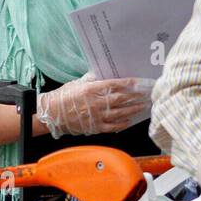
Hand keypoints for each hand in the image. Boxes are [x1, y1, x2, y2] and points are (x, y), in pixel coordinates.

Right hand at [38, 73, 155, 136]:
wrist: (52, 114)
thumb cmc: (63, 96)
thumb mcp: (78, 82)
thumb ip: (93, 78)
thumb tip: (105, 73)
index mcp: (92, 89)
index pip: (116, 85)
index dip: (130, 83)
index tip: (140, 82)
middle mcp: (97, 103)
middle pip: (122, 99)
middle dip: (136, 96)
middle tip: (148, 93)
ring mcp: (97, 116)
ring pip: (121, 112)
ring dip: (134, 109)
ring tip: (143, 106)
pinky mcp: (95, 127)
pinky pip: (113, 126)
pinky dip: (123, 123)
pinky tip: (130, 120)